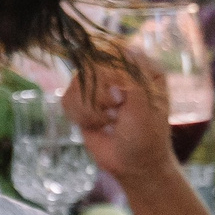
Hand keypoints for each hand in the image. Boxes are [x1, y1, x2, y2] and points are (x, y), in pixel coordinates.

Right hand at [67, 48, 177, 187]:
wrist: (134, 165)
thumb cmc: (146, 137)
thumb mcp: (144, 107)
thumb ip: (131, 78)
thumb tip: (125, 48)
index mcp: (141, 67)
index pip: (114, 52)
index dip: (109, 77)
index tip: (120, 99)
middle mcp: (120, 70)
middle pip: (91, 67)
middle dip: (99, 97)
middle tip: (116, 114)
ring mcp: (100, 84)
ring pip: (76, 83)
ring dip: (90, 109)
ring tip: (108, 121)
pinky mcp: (83, 100)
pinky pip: (67, 98)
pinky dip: (80, 115)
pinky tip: (96, 125)